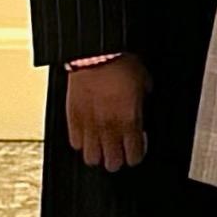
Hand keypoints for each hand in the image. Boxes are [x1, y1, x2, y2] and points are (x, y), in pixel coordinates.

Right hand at [63, 55, 149, 170]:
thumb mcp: (145, 85)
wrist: (96, 54)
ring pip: (91, 158)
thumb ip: (142, 104)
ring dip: (98, 154)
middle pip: (112, 163)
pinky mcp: (72, 118)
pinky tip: (88, 135)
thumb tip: (141, 109)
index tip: (137, 148)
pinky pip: (75, 142)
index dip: (136, 155)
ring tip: (102, 146)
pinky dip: (81, 142)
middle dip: (117, 160)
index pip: (134, 155)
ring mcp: (88, 125)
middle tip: (119, 151)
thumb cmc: (121, 64)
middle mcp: (109, 127)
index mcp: (130, 121)